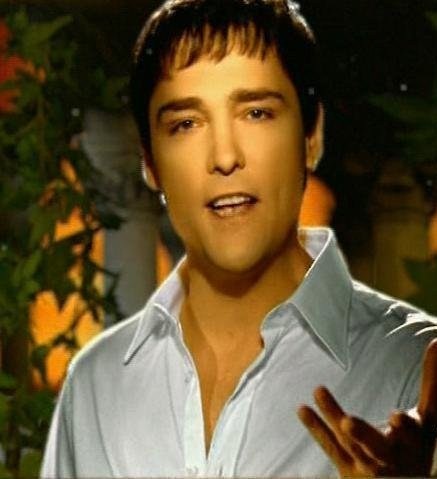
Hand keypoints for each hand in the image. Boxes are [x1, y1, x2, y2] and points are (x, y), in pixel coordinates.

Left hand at [297, 338, 436, 476]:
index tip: (397, 417)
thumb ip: (432, 382)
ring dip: (332, 416)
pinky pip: (331, 447)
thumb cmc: (416, 446)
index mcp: (413, 442)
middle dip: (364, 436)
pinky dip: (317, 428)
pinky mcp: (347, 468)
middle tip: (348, 423)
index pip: (411, 433)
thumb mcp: (428, 419)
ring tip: (319, 390)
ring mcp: (366, 464)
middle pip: (377, 447)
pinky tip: (302, 409)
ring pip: (348, 442)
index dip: (405, 427)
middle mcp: (390, 457)